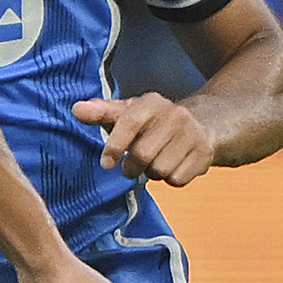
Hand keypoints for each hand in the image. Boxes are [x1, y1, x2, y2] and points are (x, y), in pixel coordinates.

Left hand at [72, 95, 214, 186]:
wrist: (199, 126)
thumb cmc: (149, 124)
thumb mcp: (125, 114)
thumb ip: (100, 113)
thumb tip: (77, 109)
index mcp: (151, 102)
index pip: (129, 122)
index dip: (114, 146)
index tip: (106, 163)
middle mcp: (175, 115)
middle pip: (142, 155)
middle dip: (131, 167)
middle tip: (132, 164)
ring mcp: (193, 134)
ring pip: (160, 170)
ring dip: (151, 173)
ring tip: (155, 161)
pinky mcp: (205, 153)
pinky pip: (177, 180)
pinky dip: (170, 179)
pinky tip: (173, 165)